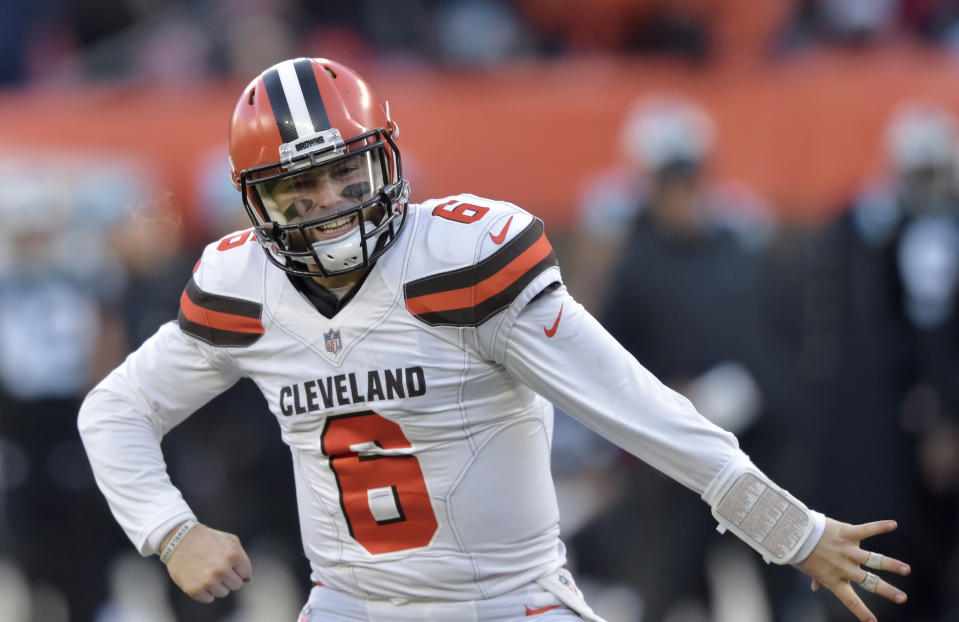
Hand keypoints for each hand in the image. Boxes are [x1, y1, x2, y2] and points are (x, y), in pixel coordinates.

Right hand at [162, 522, 251, 602]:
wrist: (179, 539)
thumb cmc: (208, 539)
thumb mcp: (230, 540)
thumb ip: (243, 558)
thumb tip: (248, 580)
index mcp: (233, 554)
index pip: (245, 574)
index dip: (237, 569)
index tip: (227, 563)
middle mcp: (222, 568)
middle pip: (236, 585)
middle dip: (229, 578)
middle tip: (216, 567)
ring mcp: (208, 580)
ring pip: (223, 593)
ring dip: (217, 585)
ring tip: (207, 571)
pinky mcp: (195, 590)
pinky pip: (209, 598)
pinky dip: (205, 591)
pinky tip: (199, 578)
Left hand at [795, 518, 909, 621]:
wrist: (793, 531)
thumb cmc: (801, 552)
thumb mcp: (809, 569)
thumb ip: (817, 579)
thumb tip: (815, 588)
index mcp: (834, 579)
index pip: (850, 600)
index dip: (861, 612)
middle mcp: (843, 567)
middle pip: (869, 581)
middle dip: (887, 590)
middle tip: (902, 598)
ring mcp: (846, 550)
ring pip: (873, 559)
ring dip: (891, 564)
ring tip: (906, 570)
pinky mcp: (846, 533)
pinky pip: (865, 530)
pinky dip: (879, 526)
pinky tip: (893, 524)